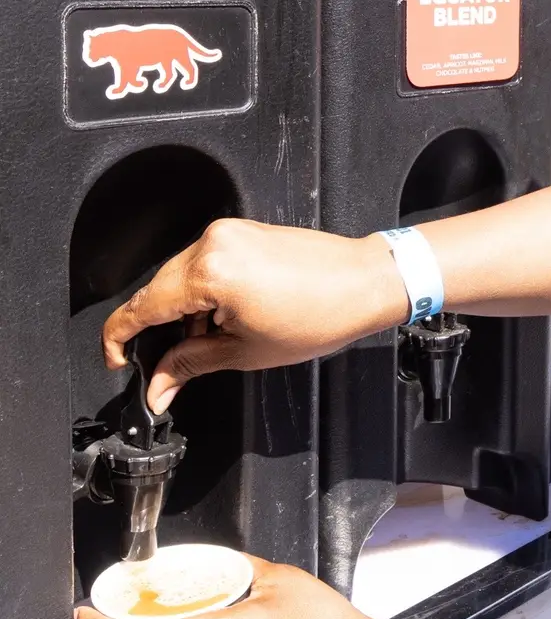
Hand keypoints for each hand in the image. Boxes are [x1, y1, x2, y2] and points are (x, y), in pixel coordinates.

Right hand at [102, 220, 407, 412]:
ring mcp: (229, 233)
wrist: (364, 283)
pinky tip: (221, 317)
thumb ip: (190, 364)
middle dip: (156, 328)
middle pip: (158, 289)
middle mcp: (212, 243)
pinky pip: (204, 262)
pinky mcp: (243, 231)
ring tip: (207, 340)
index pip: (142, 306)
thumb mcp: (244, 351)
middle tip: (165, 364)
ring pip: (180, 275)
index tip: (118, 362)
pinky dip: (202, 291)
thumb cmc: (317, 317)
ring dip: (181, 310)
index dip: (120, 338)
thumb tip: (157, 387)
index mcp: (209, 272)